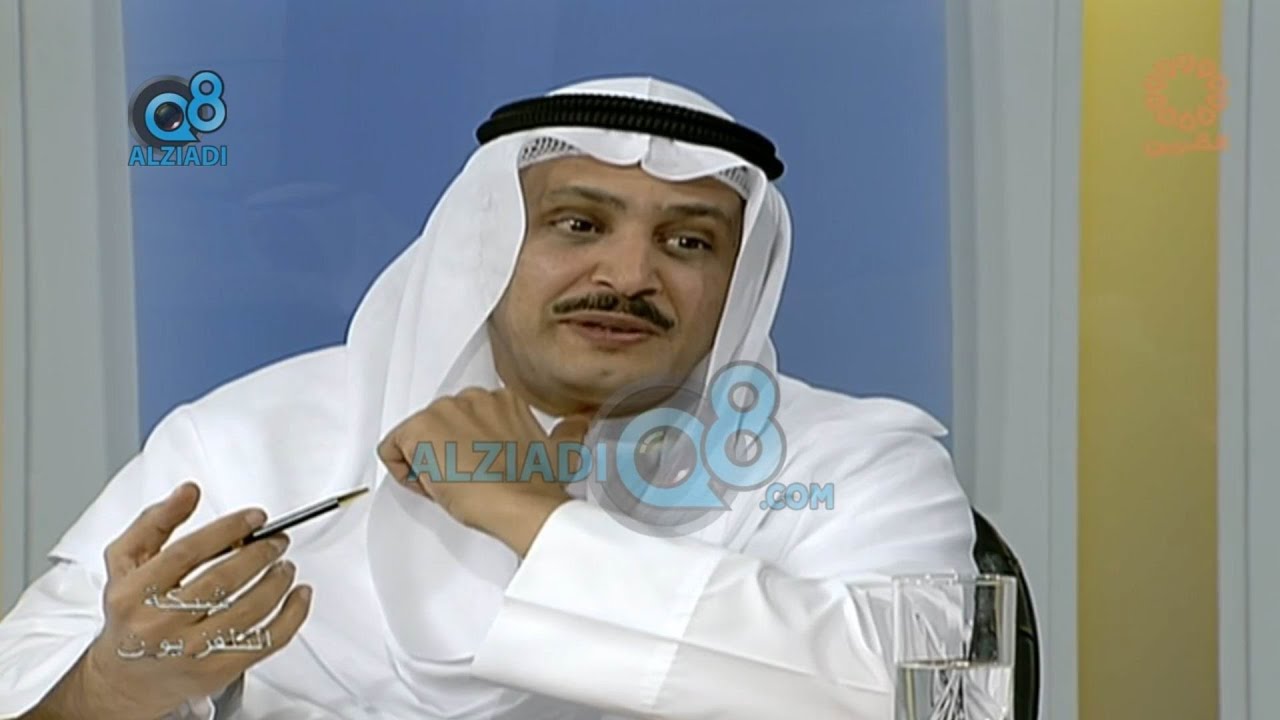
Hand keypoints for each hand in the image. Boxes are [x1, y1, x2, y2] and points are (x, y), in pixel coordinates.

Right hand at [67, 482, 311, 719]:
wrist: (124, 678)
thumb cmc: (130, 613)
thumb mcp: (126, 562)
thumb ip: (155, 522)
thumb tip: (188, 491)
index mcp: (134, 593)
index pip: (188, 552)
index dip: (229, 528)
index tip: (256, 517)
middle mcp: (159, 625)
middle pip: (222, 581)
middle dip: (260, 553)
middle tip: (278, 540)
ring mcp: (189, 652)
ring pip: (248, 612)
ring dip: (277, 582)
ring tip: (285, 565)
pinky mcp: (215, 672)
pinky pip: (264, 642)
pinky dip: (291, 616)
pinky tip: (299, 596)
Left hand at [377, 387, 589, 554]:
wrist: (521, 505)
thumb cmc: (536, 487)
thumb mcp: (562, 450)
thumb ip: (568, 430)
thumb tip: (582, 423)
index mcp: (502, 398)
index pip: (466, 419)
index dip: (468, 450)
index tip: (481, 469)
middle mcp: (471, 397)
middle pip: (438, 427)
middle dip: (445, 455)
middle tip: (467, 482)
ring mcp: (443, 410)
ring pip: (415, 439)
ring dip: (427, 465)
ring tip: (455, 486)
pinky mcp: (417, 429)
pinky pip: (390, 451)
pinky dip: (404, 474)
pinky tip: (434, 486)